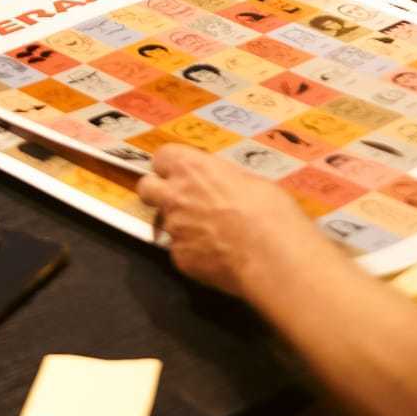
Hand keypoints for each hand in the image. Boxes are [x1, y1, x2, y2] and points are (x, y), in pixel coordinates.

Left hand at [138, 145, 311, 296]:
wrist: (271, 257)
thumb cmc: (269, 211)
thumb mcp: (250, 179)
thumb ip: (223, 178)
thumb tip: (220, 182)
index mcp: (192, 168)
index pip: (162, 156)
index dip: (172, 165)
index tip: (184, 172)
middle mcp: (174, 195)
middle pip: (146, 187)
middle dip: (158, 191)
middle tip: (180, 198)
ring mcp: (174, 229)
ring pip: (166, 222)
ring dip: (182, 224)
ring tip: (213, 232)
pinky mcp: (179, 259)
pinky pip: (180, 250)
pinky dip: (194, 250)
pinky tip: (218, 253)